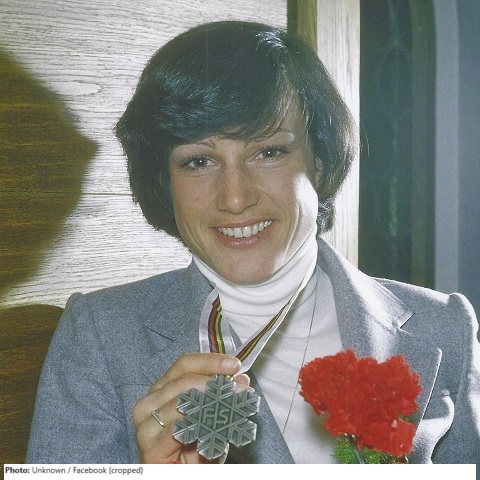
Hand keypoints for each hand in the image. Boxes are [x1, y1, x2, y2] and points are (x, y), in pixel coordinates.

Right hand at [133, 353, 248, 462]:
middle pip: (184, 380)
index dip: (210, 361)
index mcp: (161, 390)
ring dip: (213, 404)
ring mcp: (146, 426)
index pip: (184, 365)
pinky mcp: (150, 449)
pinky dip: (199, 425)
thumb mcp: (212, 418)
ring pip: (182, 403)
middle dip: (216, 384)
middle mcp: (148, 403)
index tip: (234, 364)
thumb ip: (223, 396)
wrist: (182, 478)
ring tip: (233, 409)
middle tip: (240, 390)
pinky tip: (213, 427)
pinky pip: (178, 429)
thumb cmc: (194, 450)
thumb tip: (241, 378)